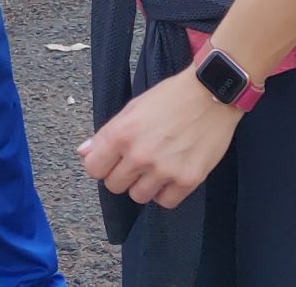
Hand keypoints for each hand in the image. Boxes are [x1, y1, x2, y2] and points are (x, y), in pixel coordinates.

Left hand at [76, 70, 242, 209]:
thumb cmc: (171, 97)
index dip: (101, 165)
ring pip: (138, 197)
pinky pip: (165, 202)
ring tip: (156, 167)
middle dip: (122, 175)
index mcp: (121, 133)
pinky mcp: (187, 179)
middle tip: (137, 162)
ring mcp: (164, 170)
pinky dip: (166, 192)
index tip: (112, 160)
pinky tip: (171, 175)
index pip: (93, 169)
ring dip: (144, 185)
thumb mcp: (133, 108)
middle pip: (114, 185)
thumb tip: (84, 153)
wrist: (212, 93)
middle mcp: (139, 155)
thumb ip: (106, 134)